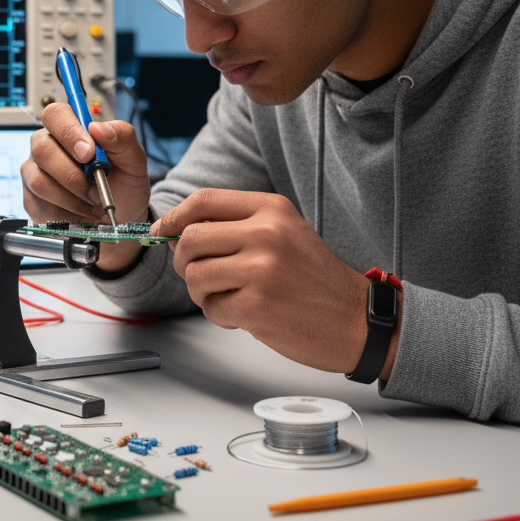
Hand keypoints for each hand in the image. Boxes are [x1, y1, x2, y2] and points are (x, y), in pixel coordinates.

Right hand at [21, 103, 150, 271]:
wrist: (119, 219)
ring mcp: (35, 172)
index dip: (69, 132)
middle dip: (72, 173)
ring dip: (72, 195)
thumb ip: (123, 138)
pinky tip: (82, 210)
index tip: (88, 154)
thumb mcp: (134, 161)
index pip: (56, 115)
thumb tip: (98, 127)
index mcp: (70, 129)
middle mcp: (47, 146)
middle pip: (43, 149)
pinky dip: (67, 209)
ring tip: (94, 201)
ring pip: (40, 180)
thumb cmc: (124, 185)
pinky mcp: (31, 198)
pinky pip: (39, 202)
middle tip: (96, 187)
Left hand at [153, 189, 400, 375]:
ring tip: (228, 295)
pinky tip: (244, 313)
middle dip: (184, 261)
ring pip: (194, 275)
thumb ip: (236, 224)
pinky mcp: (256, 306)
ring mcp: (260, 270)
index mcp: (271, 209)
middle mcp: (265, 233)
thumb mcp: (283, 231)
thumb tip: (179, 230)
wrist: (356, 319)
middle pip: (190, 239)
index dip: (174, 217)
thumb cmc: (315, 278)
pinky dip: (220, 314)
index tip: (163, 231)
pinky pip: (211, 308)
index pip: (203, 200)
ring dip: (202, 292)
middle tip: (198, 273)